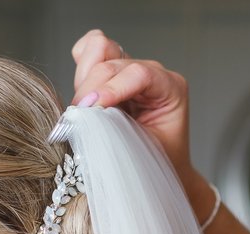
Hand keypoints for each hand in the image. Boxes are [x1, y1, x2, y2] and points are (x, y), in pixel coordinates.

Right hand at [71, 29, 197, 186]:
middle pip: (112, 62)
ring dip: (84, 79)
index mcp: (171, 88)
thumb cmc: (158, 163)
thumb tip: (88, 124)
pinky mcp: (112, 72)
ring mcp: (130, 69)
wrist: (160, 169)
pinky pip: (89, 51)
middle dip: (90, 90)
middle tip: (79, 121)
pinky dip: (81, 68)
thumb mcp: (145, 153)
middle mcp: (151, 72)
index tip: (90, 109)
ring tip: (84, 110)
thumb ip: (120, 134)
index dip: (111, 88)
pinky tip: (85, 97)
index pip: (139, 74)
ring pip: (98, 49)